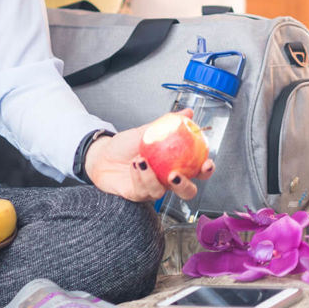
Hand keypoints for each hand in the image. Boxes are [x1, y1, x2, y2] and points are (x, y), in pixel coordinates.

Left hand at [84, 109, 214, 202]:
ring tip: (142, 159)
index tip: (207, 163)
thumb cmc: (125, 146)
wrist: (101, 154)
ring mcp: (153, 189)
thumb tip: (187, 112)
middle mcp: (166, 181)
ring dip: (152, 177)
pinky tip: (135, 163)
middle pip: (187, 192)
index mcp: (175, 165)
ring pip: (162, 193)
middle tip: (176, 174)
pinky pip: (143, 190)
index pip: (197, 171)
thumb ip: (167, 123)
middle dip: (186, 186)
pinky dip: (140, 176)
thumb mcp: (147, 131)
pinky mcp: (137, 195)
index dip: (206, 170)